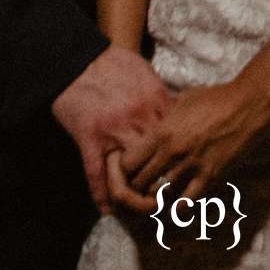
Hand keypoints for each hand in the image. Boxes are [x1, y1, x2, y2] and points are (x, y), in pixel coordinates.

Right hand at [51, 45, 170, 214]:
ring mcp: (113, 132)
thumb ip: (165, 97)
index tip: (189, 175)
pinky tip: (106, 211)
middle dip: (166, 184)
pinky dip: (100, 195)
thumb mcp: (148, 76)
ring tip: (145, 210)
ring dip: (137, 197)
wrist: (80, 58)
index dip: (184, 160)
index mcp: (156, 104)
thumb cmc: (115, 64)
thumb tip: (183, 111)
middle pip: (158, 162)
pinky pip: (95, 174)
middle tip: (172, 201)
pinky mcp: (89, 139)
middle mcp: (138, 121)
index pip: (178, 140)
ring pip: (129, 175)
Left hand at [121, 78, 269, 200]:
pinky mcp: (210, 177)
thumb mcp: (183, 101)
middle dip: (137, 186)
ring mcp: (191, 167)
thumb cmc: (216, 98)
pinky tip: (176, 205)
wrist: (248, 105)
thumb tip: (154, 125)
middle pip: (139, 182)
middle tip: (141, 186)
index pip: (128, 162)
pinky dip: (178, 207)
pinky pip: (187, 202)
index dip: (126, 168)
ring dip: (156, 197)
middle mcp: (172, 152)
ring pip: (159, 195)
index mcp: (162, 132)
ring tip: (156, 197)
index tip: (132, 168)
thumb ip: (166, 118)